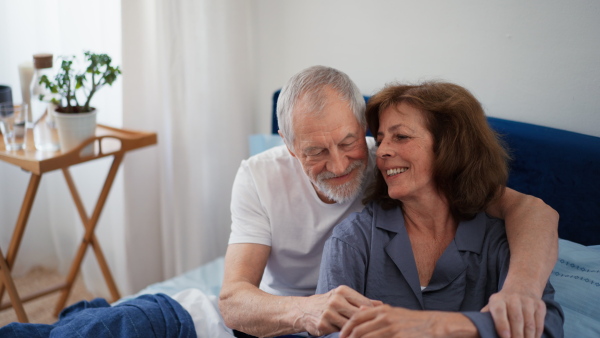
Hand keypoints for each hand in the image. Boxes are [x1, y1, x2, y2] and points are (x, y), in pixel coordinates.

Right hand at [297, 285, 378, 335]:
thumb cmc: (329, 303)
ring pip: (350, 325)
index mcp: (342, 291)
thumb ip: (362, 301)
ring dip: (356, 330)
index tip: (376, 320)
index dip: (372, 313)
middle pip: (359, 314)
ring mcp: (328, 312)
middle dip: (365, 322)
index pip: (365, 303)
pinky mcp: (322, 324)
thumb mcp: (344, 297)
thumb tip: (382, 305)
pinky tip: (348, 334)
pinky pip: (340, 332)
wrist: (304, 310)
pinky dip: (345, 334)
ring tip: (361, 332)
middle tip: (371, 328)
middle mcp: (335, 300)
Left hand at [339, 305, 476, 337]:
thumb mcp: (394, 311)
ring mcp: (391, 329)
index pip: (356, 318)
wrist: (435, 325)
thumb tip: (359, 309)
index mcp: (382, 310)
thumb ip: (376, 310)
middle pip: (359, 331)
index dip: (346, 328)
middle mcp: (385, 318)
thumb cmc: (413, 320)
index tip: (341, 337)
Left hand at [482, 286, 546, 337]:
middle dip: (517, 336)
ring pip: (529, 324)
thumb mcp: (491, 307)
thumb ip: (486, 319)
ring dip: (528, 337)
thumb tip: (478, 331)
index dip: (502, 325)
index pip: (499, 311)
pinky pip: (539, 323)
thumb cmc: (502, 304)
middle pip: (516, 320)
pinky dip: (537, 335)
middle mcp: (513, 298)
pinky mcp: (540, 305)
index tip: (505, 337)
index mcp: (498, 300)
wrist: (521, 288)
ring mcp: (528, 301)